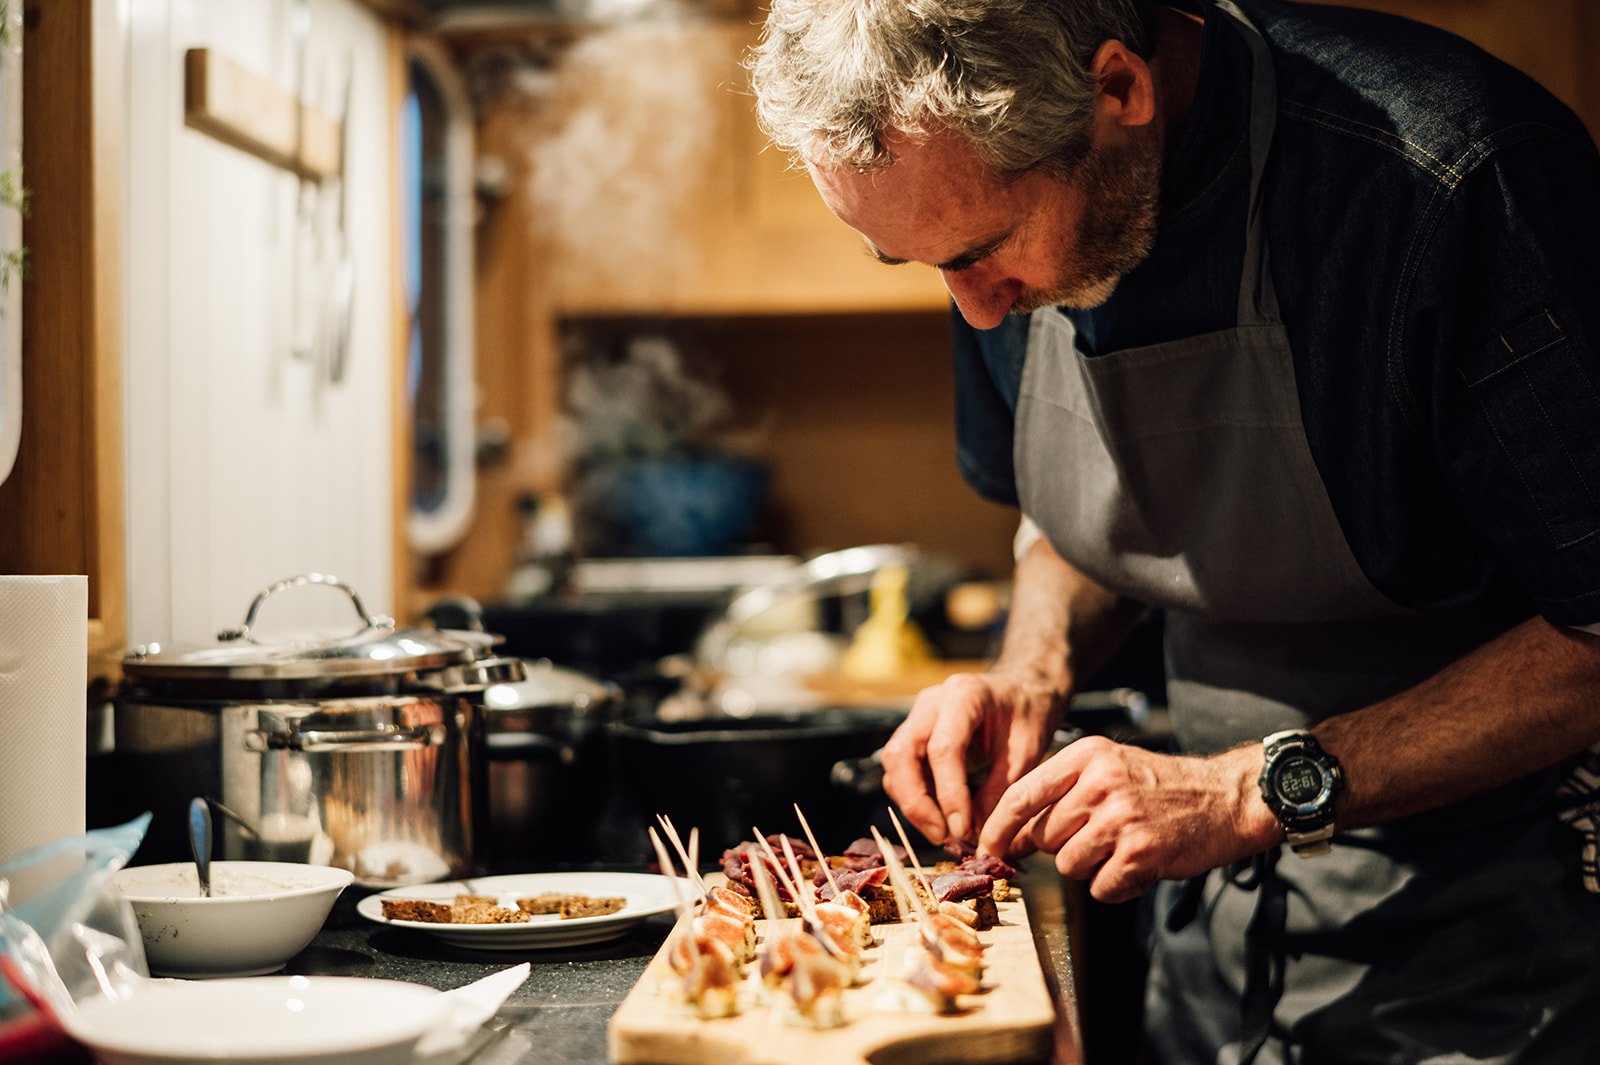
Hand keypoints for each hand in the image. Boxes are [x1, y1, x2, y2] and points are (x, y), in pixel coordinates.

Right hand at [881, 669, 1068, 845]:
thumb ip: (1000, 790)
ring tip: (942, 832)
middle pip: (901, 754)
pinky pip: (901, 771)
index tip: (961, 828)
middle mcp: (931, 704)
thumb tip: (975, 833)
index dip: (949, 792)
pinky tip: (938, 818)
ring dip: (912, 803)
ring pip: (894, 764)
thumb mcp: (1027, 751)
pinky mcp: (913, 736)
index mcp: (964, 696)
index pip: (943, 748)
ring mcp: (917, 718)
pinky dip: (914, 797)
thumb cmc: (1027, 714)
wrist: (1021, 690)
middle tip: (941, 835)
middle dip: (916, 802)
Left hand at [977, 737, 1275, 902]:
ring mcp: (1121, 818)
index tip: (986, 848)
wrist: (1226, 798)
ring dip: (1090, 868)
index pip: (1021, 794)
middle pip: (1044, 837)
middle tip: (1098, 840)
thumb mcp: (1108, 768)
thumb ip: (1061, 794)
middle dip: (1062, 848)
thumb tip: (1010, 836)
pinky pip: (1100, 887)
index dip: (998, 827)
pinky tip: (1138, 866)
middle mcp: (1100, 782)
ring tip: (1122, 849)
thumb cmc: (1161, 787)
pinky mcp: (1141, 853)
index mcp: (1086, 755)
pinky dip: (1115, 886)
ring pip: (1068, 865)